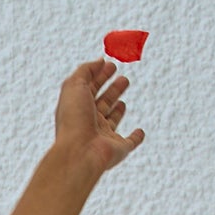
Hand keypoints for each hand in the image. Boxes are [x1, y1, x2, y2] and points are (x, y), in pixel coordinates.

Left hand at [52, 58, 144, 183]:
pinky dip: (136, 138)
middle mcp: (89, 122)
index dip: (99, 75)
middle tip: (123, 79)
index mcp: (77, 108)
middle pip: (102, 103)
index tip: (110, 64)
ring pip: (112, 121)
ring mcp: (103, 136)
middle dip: (112, 90)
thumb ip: (86, 70)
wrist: (79, 153)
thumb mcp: (74, 86)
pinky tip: (140, 132)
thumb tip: (99, 61)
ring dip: (118, 111)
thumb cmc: (74, 120)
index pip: (89, 88)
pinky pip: (129, 143)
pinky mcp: (118, 149)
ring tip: (123, 101)